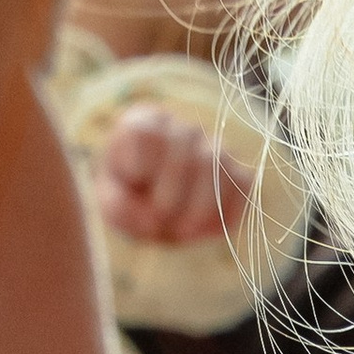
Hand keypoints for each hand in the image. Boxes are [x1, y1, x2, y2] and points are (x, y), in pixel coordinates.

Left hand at [91, 102, 251, 248]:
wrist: (158, 214)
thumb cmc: (131, 201)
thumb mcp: (112, 203)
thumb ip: (119, 207)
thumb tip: (151, 220)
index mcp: (145, 122)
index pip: (146, 132)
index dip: (140, 167)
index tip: (133, 187)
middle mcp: (183, 129)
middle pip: (182, 152)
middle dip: (169, 199)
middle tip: (158, 226)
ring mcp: (215, 148)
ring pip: (214, 165)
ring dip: (198, 208)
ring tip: (182, 232)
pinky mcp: (238, 173)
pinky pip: (241, 185)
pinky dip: (225, 212)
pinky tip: (206, 229)